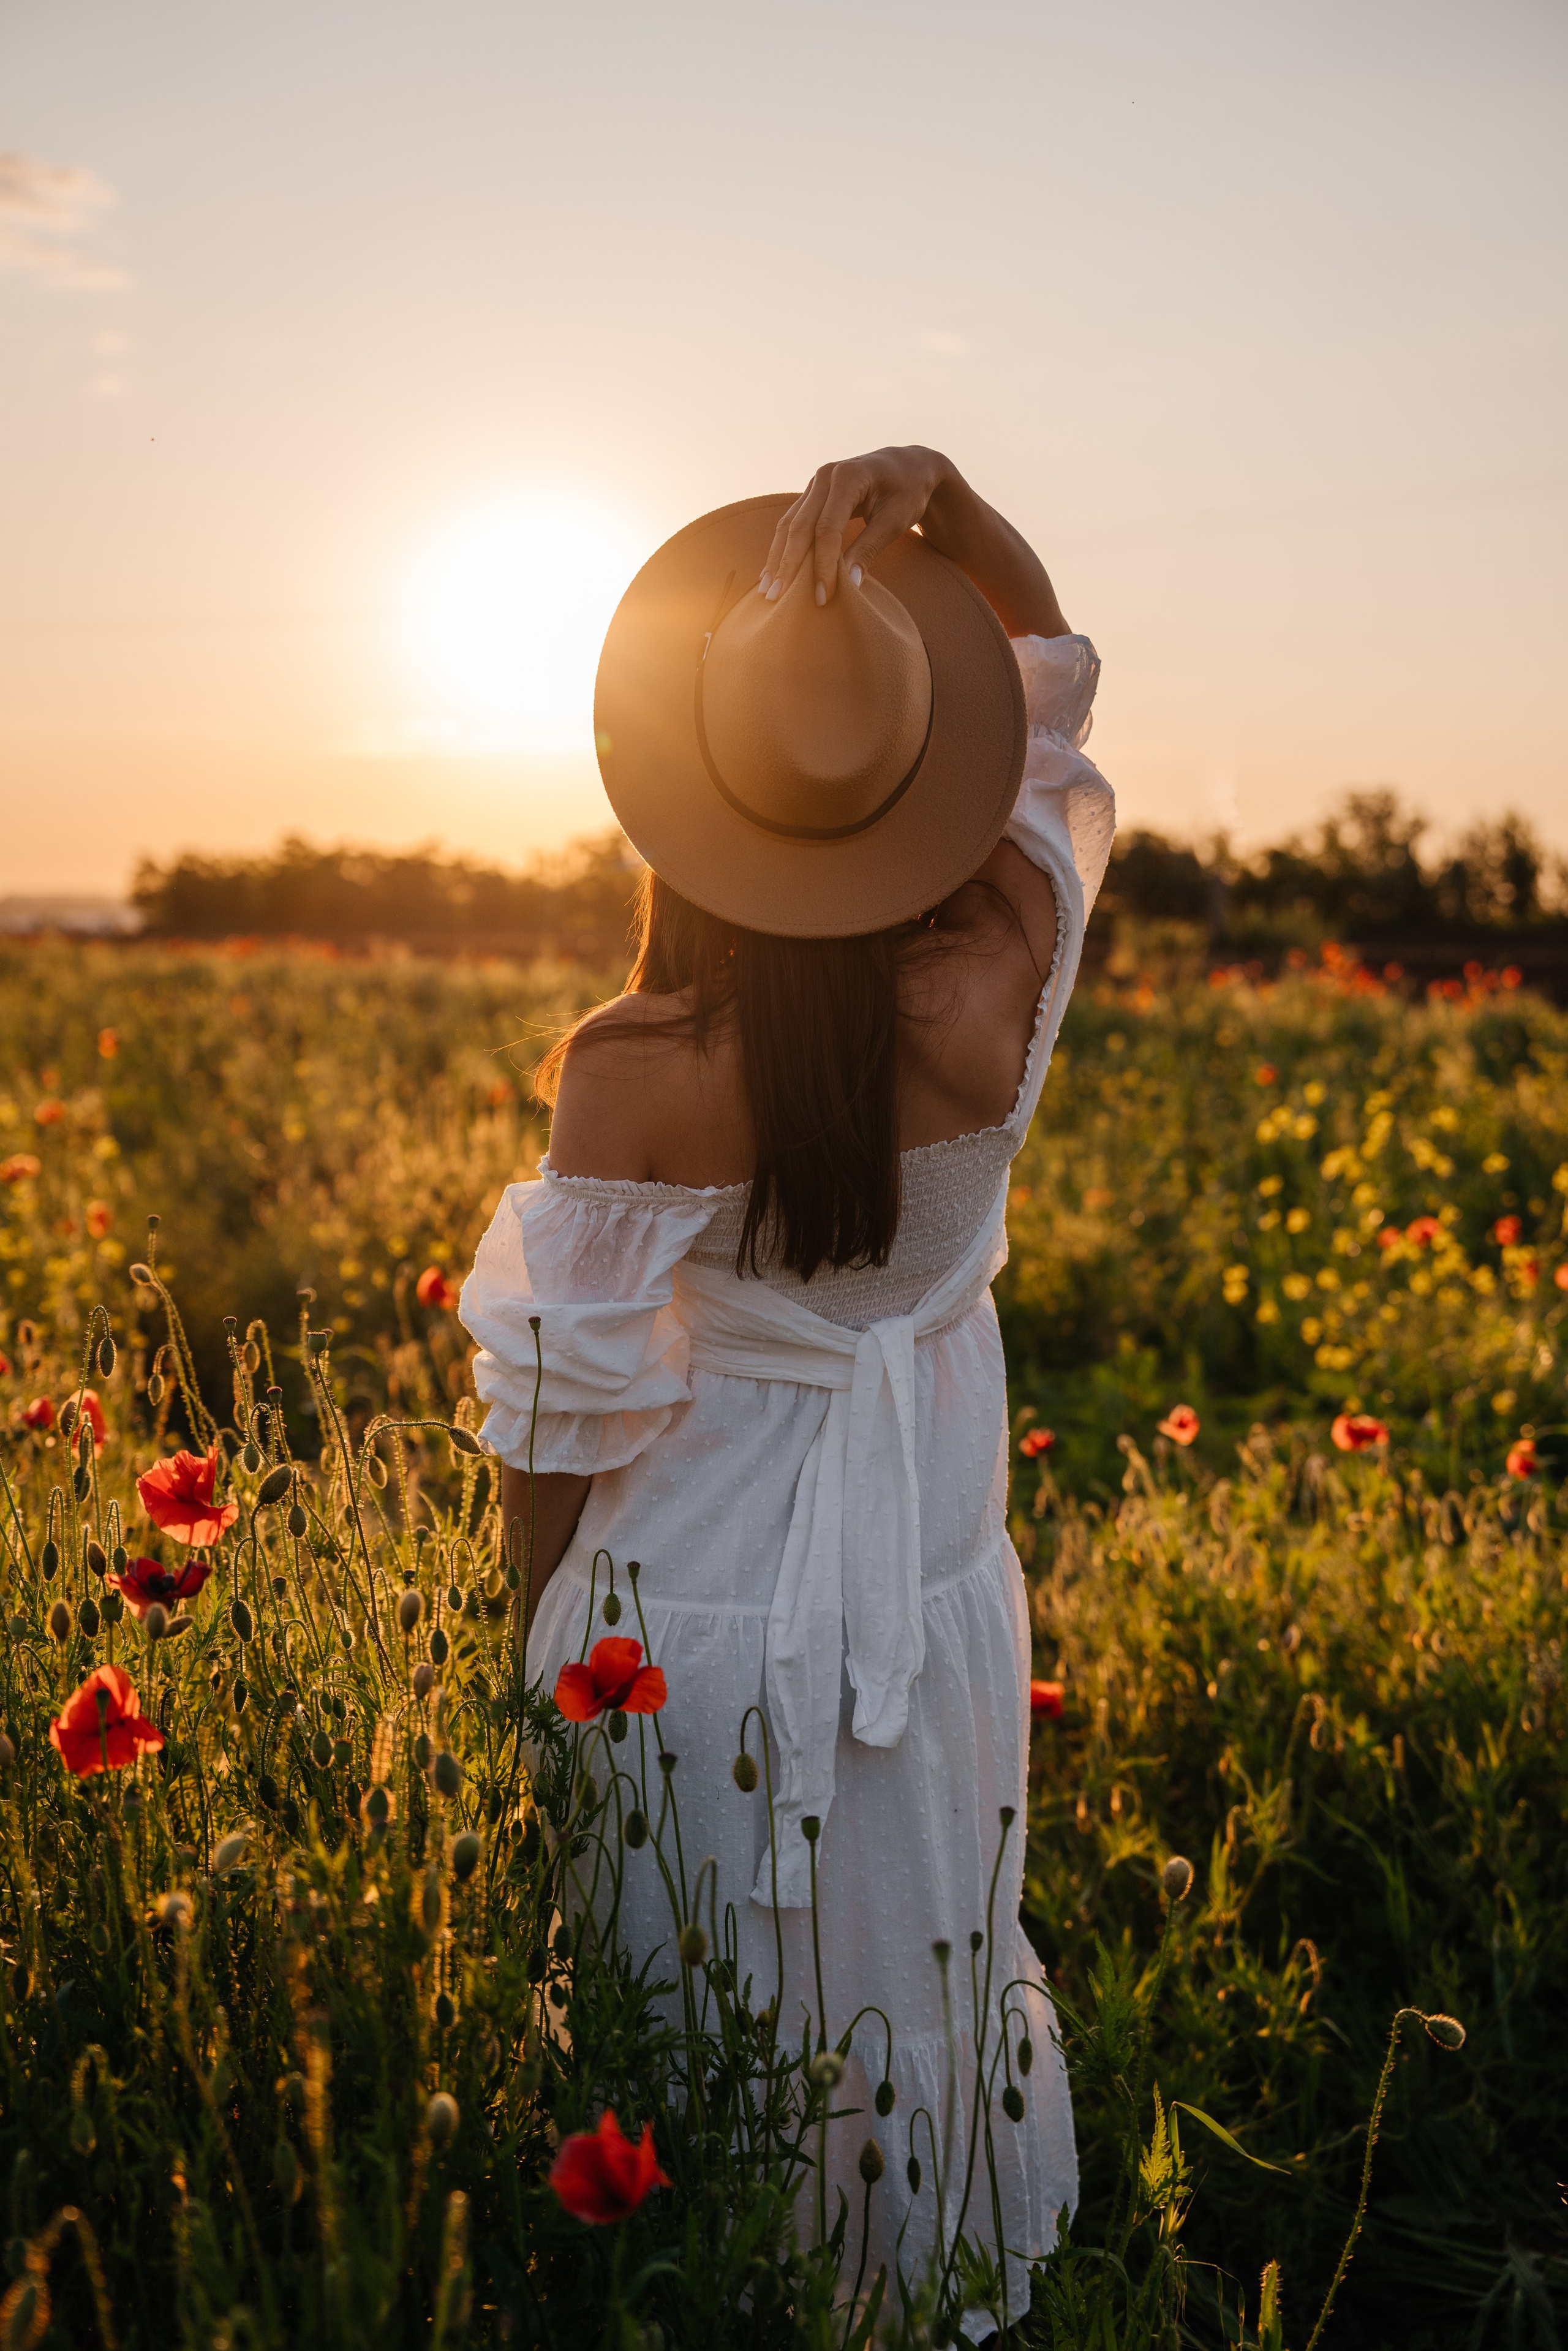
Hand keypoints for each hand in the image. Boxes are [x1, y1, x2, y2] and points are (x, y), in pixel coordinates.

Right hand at [760, 446, 954, 605]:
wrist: (908, 466)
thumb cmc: (908, 492)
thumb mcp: (895, 521)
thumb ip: (870, 549)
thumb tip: (851, 585)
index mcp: (848, 477)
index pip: (827, 529)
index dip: (822, 565)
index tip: (822, 596)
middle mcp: (825, 476)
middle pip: (800, 526)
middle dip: (788, 565)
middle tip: (777, 598)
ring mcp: (815, 484)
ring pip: (789, 525)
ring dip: (778, 559)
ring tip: (768, 591)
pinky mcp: (812, 494)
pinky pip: (792, 523)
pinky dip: (783, 548)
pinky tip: (774, 571)